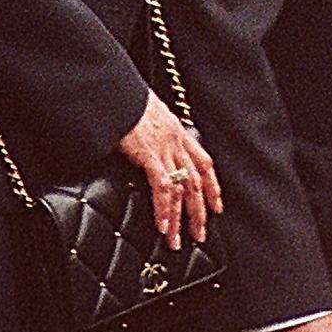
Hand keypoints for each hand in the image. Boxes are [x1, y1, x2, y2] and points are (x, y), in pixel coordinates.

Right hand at [115, 93, 222, 249]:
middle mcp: (176, 141)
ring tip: (176, 241)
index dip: (212, 187)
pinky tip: (162, 225)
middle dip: (199, 212)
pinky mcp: (149, 155)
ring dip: (180, 219)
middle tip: (199, 234)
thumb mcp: (146, 112)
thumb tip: (146, 140)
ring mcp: (164, 149)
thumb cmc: (125, 98)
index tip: (216, 206)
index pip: (204, 163)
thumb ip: (152, 130)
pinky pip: (162, 188)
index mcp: (177, 131)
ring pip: (181, 190)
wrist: (116, 90)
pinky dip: (164, 209)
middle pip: (196, 182)